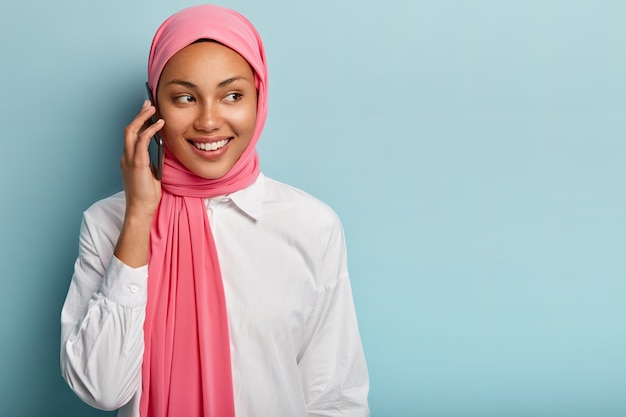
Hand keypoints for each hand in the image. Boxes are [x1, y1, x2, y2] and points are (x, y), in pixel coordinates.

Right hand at [114, 101, 164, 266]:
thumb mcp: (151, 173)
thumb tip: (162, 149)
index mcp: (129, 159)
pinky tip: (159, 124)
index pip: (132, 136)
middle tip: (148, 104)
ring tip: (152, 108)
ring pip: (131, 131)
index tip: (147, 112)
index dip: (138, 122)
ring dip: (142, 118)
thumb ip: (152, 161)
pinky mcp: (136, 163)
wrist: (141, 208)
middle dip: (138, 114)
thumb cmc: (147, 194)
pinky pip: (141, 141)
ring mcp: (129, 159)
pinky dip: (150, 130)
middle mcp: (126, 156)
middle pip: (129, 129)